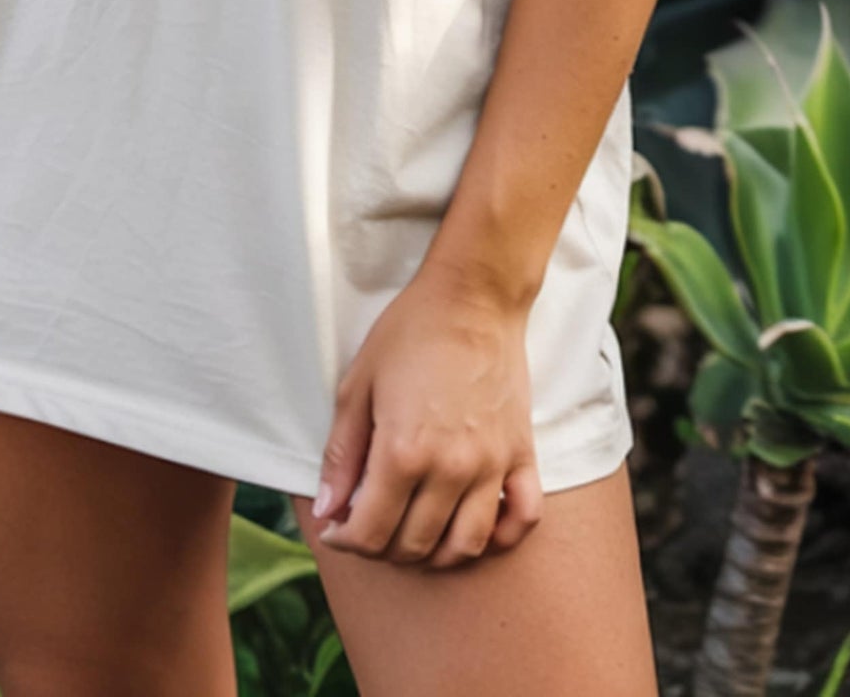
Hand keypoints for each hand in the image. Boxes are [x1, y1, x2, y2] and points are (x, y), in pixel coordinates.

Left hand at [311, 257, 545, 566]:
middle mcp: (451, 469)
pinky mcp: (522, 454)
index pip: (371, 532)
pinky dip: (500, 537)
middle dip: (382, 548)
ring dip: (434, 553)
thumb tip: (327, 512)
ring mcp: (493, 465)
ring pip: (466, 546)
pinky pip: (522, 520)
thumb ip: (341, 455)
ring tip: (413, 532)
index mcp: (403, 452)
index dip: (347, 540)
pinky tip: (473, 525)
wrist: (473, 297)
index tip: (337, 530)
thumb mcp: (357, 386)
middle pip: (415, 545)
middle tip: (369, 525)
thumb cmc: (410, 333)